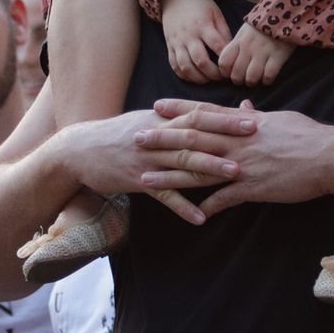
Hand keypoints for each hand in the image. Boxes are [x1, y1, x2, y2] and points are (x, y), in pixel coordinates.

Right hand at [59, 104, 255, 224]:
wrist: (79, 150)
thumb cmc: (117, 136)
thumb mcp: (144, 122)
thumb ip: (171, 121)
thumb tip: (200, 116)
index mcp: (161, 120)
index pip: (197, 114)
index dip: (224, 116)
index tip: (252, 116)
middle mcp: (156, 136)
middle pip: (195, 134)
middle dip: (225, 134)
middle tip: (254, 137)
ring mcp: (147, 159)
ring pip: (182, 162)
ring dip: (210, 168)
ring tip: (236, 174)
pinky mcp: (136, 180)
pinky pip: (163, 195)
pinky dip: (182, 206)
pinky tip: (200, 218)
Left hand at [136, 98, 333, 215]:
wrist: (330, 156)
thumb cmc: (308, 135)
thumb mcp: (280, 118)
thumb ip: (256, 115)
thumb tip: (244, 106)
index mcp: (243, 122)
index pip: (204, 113)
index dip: (179, 109)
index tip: (156, 106)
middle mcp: (237, 140)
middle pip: (193, 138)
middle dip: (163, 139)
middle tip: (137, 139)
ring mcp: (244, 164)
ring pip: (199, 169)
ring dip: (171, 175)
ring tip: (146, 179)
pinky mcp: (254, 186)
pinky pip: (225, 197)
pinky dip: (207, 205)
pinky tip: (190, 213)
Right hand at [161, 0, 230, 82]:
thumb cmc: (200, 5)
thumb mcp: (216, 13)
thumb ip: (223, 31)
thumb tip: (231, 51)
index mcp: (203, 25)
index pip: (217, 46)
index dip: (226, 59)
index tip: (232, 66)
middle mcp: (189, 35)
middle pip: (201, 60)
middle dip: (213, 73)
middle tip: (222, 77)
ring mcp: (177, 42)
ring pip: (186, 67)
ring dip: (198, 78)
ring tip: (208, 80)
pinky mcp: (169, 46)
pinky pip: (174, 65)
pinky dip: (184, 75)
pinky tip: (194, 77)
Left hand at [217, 23, 293, 85]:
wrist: (284, 15)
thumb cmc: (262, 26)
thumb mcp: (244, 32)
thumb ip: (236, 46)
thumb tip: (229, 63)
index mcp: (238, 41)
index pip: (224, 62)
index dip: (225, 72)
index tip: (230, 74)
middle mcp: (248, 48)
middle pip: (236, 74)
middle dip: (239, 81)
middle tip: (244, 79)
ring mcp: (263, 52)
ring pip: (251, 78)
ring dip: (252, 82)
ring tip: (256, 80)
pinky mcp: (278, 56)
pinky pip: (268, 76)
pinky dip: (267, 80)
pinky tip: (267, 77)